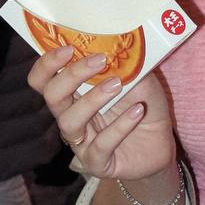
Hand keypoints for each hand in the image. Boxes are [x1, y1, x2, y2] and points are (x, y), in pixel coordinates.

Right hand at [28, 45, 175, 180]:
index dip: (48, 63)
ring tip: (117, 85)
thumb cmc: (142, 106)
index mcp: (73, 94)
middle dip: (72, 75)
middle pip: (52, 95)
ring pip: (69, 121)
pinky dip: (120, 126)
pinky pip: (100, 146)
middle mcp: (70, 116)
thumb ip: (126, 64)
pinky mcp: (97, 163)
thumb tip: (118, 42)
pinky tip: (138, 111)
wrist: (160, 144)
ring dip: (93, 99)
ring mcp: (81, 142)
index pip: (43, 79)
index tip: (69, 47)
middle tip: (99, 60)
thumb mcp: (139, 79)